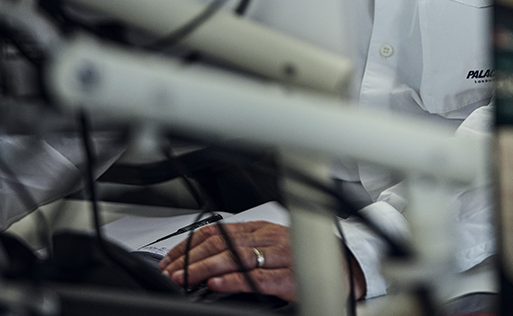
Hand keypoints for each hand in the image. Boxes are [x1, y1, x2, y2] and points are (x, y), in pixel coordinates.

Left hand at [158, 219, 365, 300]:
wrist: (344, 271)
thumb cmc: (306, 259)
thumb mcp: (271, 245)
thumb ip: (244, 246)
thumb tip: (209, 257)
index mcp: (262, 229)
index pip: (216, 231)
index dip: (188, 245)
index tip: (169, 259)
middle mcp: (269, 239)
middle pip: (221, 244)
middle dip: (189, 259)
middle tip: (169, 272)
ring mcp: (280, 257)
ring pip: (234, 258)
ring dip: (203, 269)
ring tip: (183, 278)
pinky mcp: (288, 279)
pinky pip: (257, 278)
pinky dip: (234, 281)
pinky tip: (216, 284)